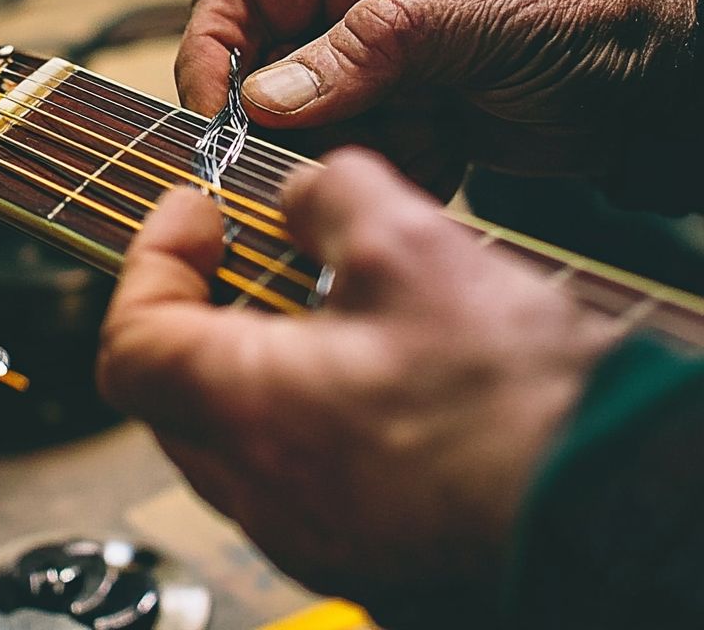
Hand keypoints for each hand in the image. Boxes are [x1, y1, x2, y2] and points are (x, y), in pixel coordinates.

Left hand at [96, 148, 623, 624]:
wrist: (618, 510)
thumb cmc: (518, 406)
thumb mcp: (414, 250)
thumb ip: (332, 199)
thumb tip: (304, 195)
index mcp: (247, 413)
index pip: (131, 341)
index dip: (149, 262)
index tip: (193, 216)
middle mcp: (262, 493)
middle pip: (174, 392)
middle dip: (198, 308)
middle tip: (243, 254)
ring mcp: (310, 536)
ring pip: (236, 437)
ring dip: (255, 362)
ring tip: (319, 306)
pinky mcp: (362, 555)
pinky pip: (297, 477)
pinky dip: (304, 416)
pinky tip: (371, 377)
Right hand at [177, 0, 699, 198]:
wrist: (658, 96)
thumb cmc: (595, 23)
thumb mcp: (488, 24)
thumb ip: (375, 48)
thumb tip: (266, 94)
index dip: (213, 49)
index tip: (219, 118)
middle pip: (257, 60)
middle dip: (289, 116)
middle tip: (329, 149)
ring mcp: (364, 53)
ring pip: (294, 118)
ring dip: (350, 144)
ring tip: (427, 135)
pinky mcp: (384, 107)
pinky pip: (339, 150)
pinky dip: (384, 163)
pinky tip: (446, 147)